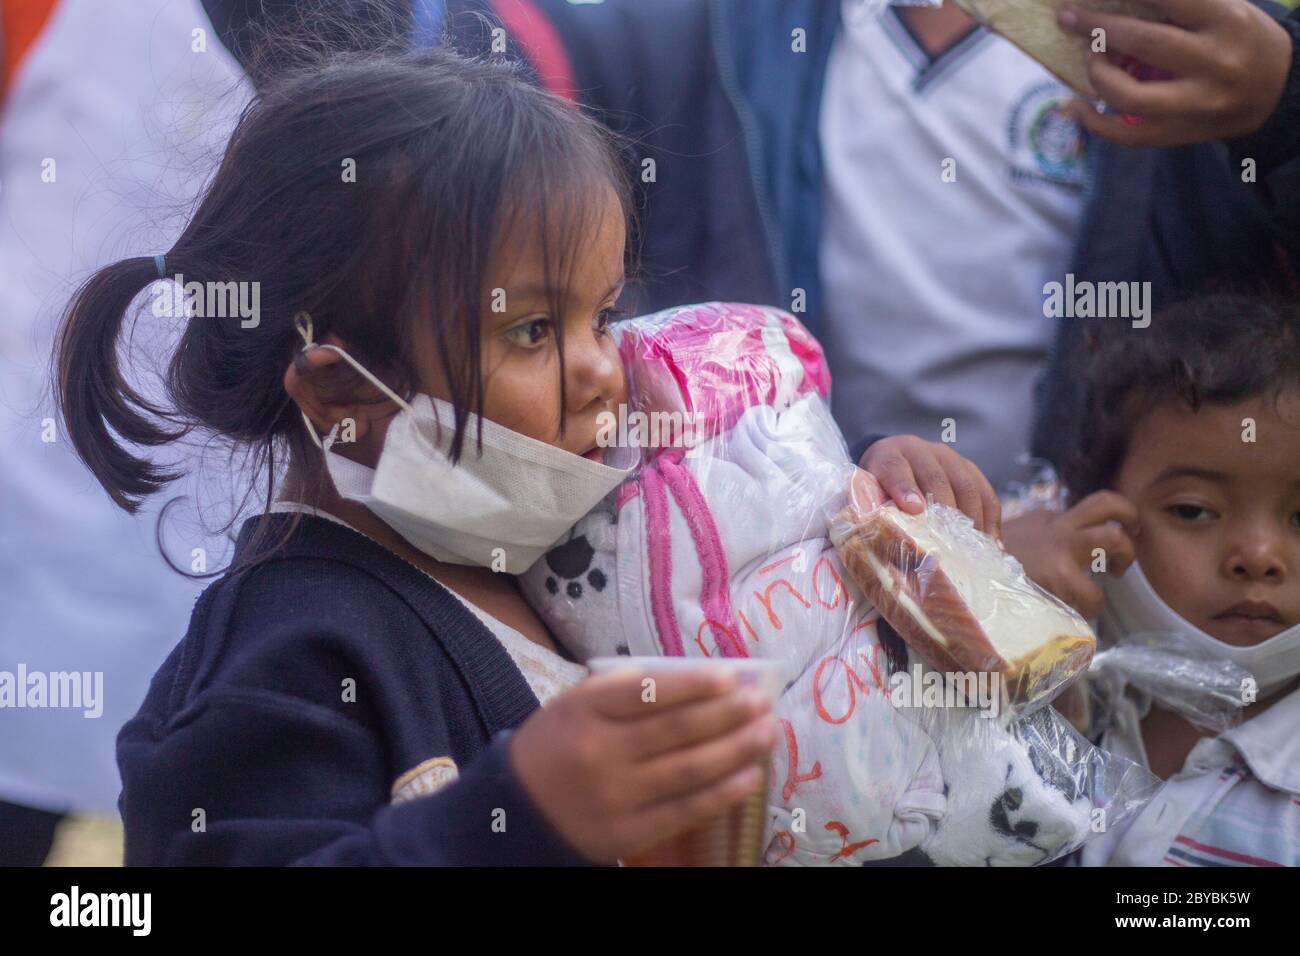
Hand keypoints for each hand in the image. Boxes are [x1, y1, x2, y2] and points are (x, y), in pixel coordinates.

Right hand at [508, 665, 776, 863]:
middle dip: (728, 714)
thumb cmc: (556, 746)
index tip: (730, 677)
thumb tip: (694, 680)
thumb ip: (622, 690)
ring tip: (766, 732)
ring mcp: (617, 796)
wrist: (516, 813)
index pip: (647, 692)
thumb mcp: (574, 705)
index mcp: (586, 711)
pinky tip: (749, 776)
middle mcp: (602, 752)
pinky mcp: (629, 834)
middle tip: (762, 701)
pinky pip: (685, 811)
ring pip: (689, 769)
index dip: (693, 685)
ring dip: (736, 749)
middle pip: (677, 730)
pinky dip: (722, 793)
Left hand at [859, 435, 1001, 538]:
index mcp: (887, 457)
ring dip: (972, 520)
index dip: (904, 488)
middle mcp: (919, 451)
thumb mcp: (867, 498)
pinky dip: (991, 519)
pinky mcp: (969, 468)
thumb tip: (886, 542)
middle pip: (936, 479)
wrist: (892, 463)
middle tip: (949, 545)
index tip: (914, 510)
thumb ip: (873, 512)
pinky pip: (985, 492)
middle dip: (944, 511)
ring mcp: (948, 457)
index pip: (894, 469)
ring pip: (966, 486)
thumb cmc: (877, 491)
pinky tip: (992, 545)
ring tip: (974, 551)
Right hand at [1000, 491, 1138, 617]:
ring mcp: (1061, 547)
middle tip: (1130, 539)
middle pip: (1108, 503)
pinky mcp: (1060, 575)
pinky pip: (1095, 594)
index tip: (1120, 531)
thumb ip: (1039, 536)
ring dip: (1124, 558)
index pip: (1091, 506)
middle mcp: (1058, 525)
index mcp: (1049, 518)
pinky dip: (1093, 606)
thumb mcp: (1016, 539)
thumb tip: (1056, 548)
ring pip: (1114, 537)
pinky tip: (1080, 611)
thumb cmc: (988, 564)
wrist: (969, 578)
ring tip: (1115, 574)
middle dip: (1131, 518)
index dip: (1114, 516)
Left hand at [1056, 0, 1292, 146]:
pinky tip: (1073, 106)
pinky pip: (1128, 135)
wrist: (1279, 90)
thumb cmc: (1241, 39)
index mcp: (1226, 21)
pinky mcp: (1180, 132)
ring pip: (1130, 95)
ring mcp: (1196, 103)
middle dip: (1098, 28)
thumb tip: (1120, 1)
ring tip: (1089, 58)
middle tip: (1069, 18)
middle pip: (1145, 42)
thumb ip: (1180, 5)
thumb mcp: (1226, 8)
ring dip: (1097, 75)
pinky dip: (1093, 124)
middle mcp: (1214, 62)